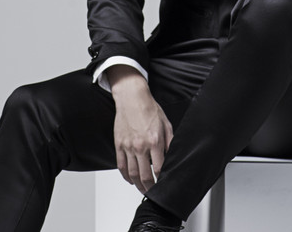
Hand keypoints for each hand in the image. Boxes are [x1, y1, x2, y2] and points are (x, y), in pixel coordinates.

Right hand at [107, 66, 172, 193]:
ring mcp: (128, 146)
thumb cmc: (149, 108)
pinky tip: (130, 179)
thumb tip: (172, 155)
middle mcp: (140, 145)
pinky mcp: (119, 144)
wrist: (132, 98)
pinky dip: (125, 176)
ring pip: (132, 174)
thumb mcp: (166, 123)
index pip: (159, 168)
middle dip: (150, 187)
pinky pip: (121, 165)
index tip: (164, 184)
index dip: (162, 179)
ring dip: (138, 185)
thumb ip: (170, 141)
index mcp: (154, 141)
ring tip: (143, 189)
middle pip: (145, 175)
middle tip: (153, 192)